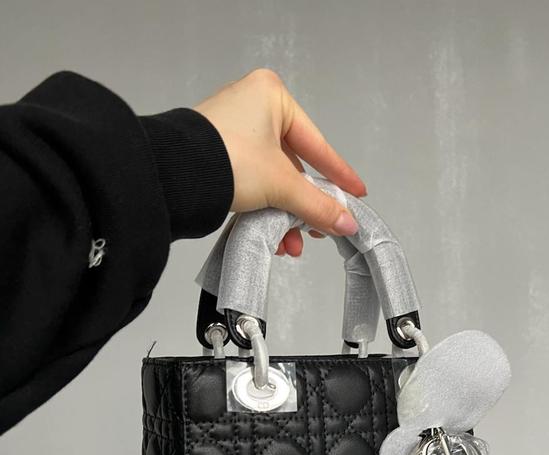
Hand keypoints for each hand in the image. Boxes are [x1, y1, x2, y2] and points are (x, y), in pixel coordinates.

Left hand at [194, 68, 366, 256]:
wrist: (172, 177)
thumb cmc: (223, 159)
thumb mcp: (282, 185)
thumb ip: (317, 204)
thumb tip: (346, 221)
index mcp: (272, 97)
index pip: (317, 144)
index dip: (339, 174)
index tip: (355, 193)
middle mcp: (251, 108)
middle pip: (293, 167)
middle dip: (303, 207)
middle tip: (318, 229)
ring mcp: (232, 132)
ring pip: (272, 180)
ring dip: (283, 215)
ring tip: (289, 242)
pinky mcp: (216, 156)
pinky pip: (252, 184)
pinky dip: (263, 209)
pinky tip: (270, 235)